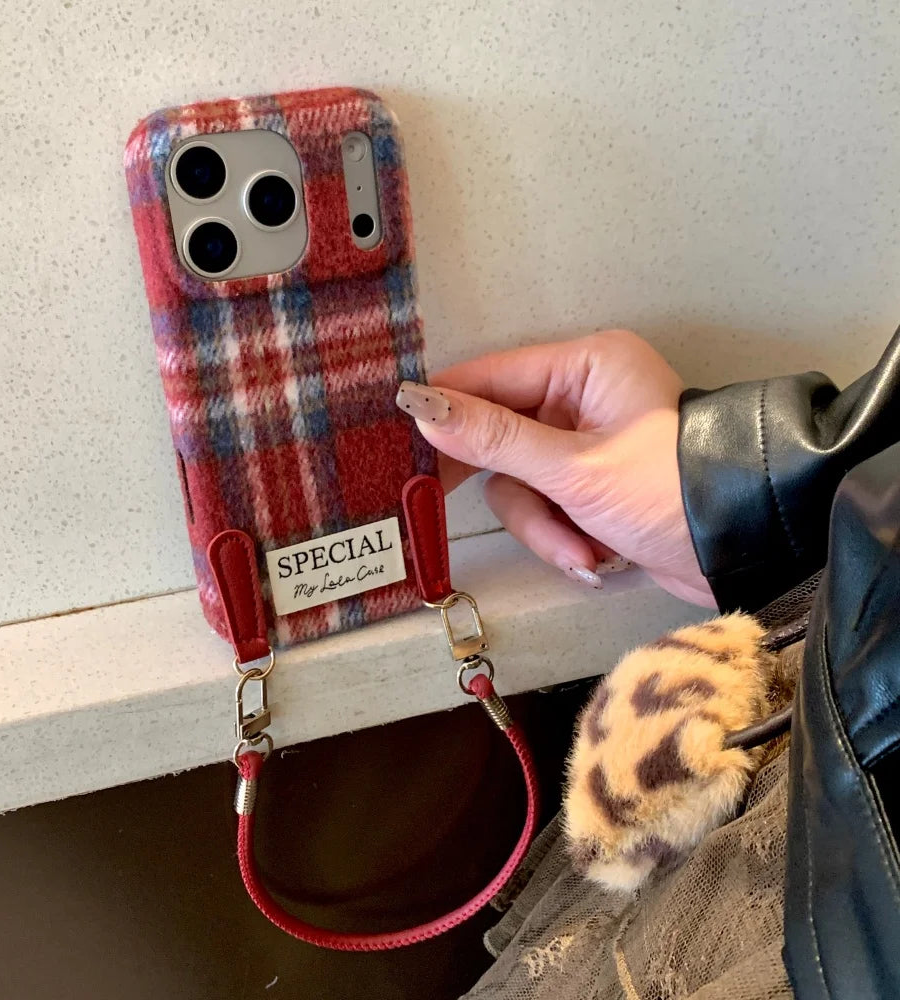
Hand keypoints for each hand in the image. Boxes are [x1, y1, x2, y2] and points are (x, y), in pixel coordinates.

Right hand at [395, 330, 714, 606]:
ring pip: (521, 484)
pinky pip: (547, 507)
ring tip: (580, 549)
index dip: (448, 409)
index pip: (493, 377)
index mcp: (586, 367)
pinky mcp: (592, 487)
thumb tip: (423, 407)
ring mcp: (586, 445)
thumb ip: (494, 439)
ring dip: (544, 525)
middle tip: (452, 505)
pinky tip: (595, 556)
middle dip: (511, 487)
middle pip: (501, 438)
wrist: (745, 550)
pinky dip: (563, 536)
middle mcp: (583, 398)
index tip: (405, 441)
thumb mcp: (573, 468)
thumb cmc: (668, 490)